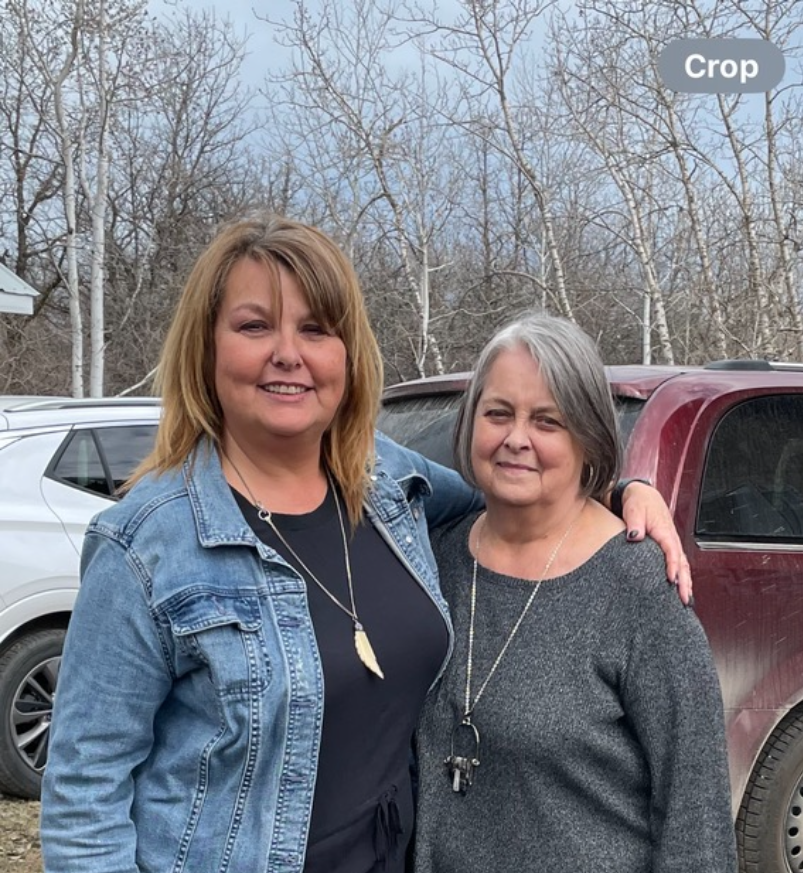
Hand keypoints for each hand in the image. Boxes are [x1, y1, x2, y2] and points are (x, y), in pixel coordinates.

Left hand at [620, 481, 692, 605]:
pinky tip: (680, 590)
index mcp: (664, 530)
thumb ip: (634, 523)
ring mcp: (672, 543)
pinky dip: (682, 577)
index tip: (672, 580)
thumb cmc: (639, 502)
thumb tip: (634, 537)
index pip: (672, 550)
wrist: (643, 495)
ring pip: (683, 565)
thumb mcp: (634, 510)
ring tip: (686, 601)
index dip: (673, 566)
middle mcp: (671, 538)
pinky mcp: (668, 547)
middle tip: (684, 599)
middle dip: (685, 581)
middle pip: (682, 563)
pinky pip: (678, 564)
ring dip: (686, 583)